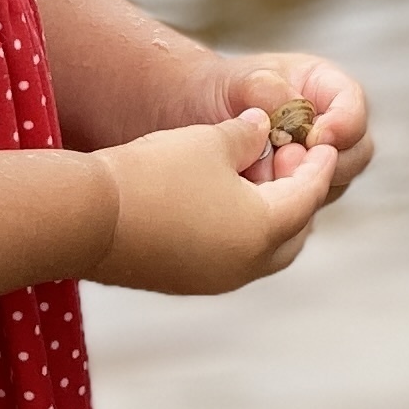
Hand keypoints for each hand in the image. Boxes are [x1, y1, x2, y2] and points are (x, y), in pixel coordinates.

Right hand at [90, 108, 339, 293]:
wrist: (86, 218)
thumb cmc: (154, 173)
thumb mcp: (209, 141)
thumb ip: (246, 133)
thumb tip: (262, 126)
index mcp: (264, 229)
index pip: (308, 195)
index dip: (317, 166)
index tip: (321, 144)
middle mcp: (246, 263)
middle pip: (294, 231)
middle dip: (300, 196)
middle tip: (288, 160)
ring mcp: (215, 278)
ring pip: (264, 251)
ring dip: (271, 218)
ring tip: (257, 180)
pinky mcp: (186, 282)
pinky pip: (232, 259)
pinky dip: (241, 233)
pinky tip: (223, 203)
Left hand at [192, 50, 372, 203]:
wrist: (195, 116)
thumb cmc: (221, 90)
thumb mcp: (242, 80)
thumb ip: (271, 90)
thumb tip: (297, 112)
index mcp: (327, 90)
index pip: (354, 109)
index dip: (343, 125)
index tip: (316, 137)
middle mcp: (332, 129)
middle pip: (357, 154)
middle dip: (325, 163)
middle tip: (284, 161)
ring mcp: (320, 164)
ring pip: (334, 185)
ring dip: (302, 186)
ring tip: (258, 173)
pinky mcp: (302, 192)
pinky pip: (308, 208)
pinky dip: (286, 205)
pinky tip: (254, 193)